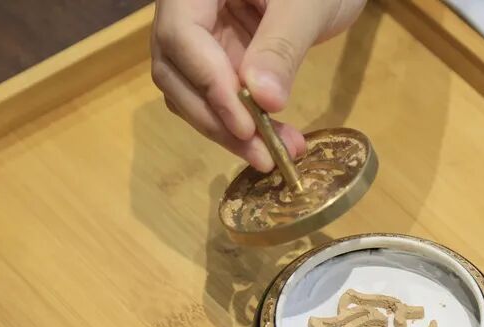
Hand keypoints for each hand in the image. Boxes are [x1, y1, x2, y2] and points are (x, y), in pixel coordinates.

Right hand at [151, 0, 365, 169]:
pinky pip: (218, 99)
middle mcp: (187, 10)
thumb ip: (282, 46)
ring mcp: (202, 37)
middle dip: (216, 120)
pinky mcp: (220, 59)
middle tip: (262, 155)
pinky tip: (274, 142)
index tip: (246, 125)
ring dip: (227, 132)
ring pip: (191, 93)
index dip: (209, 84)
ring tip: (273, 155)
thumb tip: (264, 100)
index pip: (181, 36)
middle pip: (175, 72)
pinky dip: (241, 126)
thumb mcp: (308, 4)